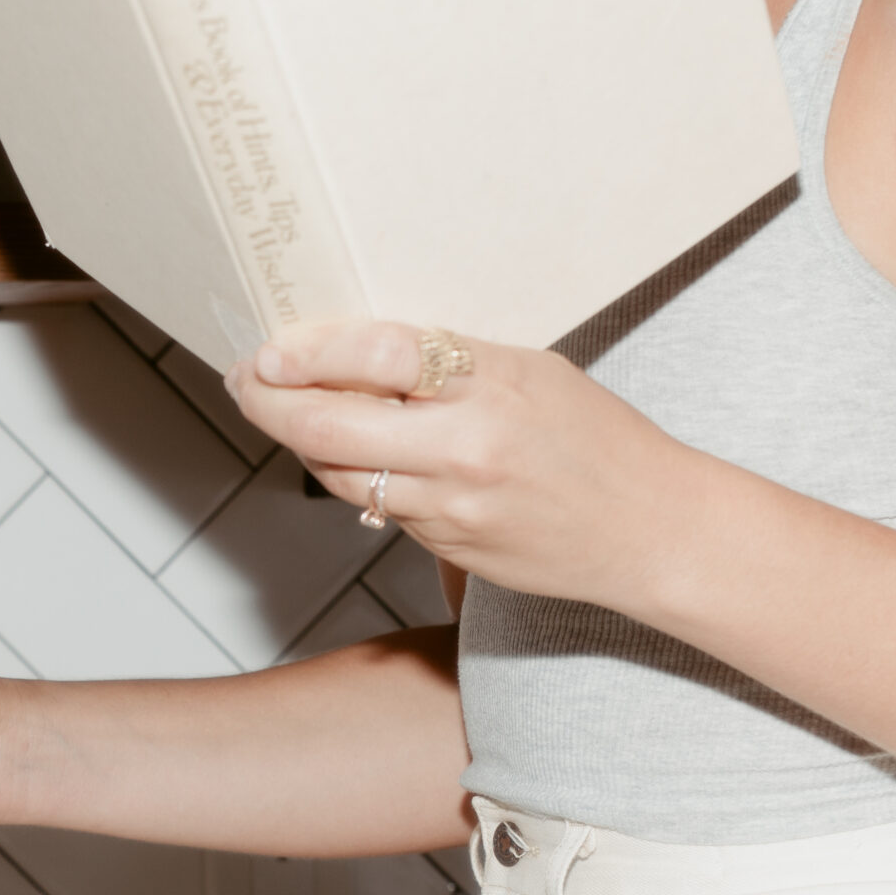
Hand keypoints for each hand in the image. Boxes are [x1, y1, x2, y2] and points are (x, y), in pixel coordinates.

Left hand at [228, 321, 705, 608]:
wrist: (650, 530)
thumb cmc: (595, 441)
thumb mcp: (531, 374)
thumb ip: (449, 364)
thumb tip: (357, 352)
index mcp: (492, 384)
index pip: (376, 355)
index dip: (308, 352)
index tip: (270, 349)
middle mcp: (465, 447)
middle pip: (329, 425)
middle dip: (269, 402)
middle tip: (245, 380)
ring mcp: (451, 504)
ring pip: (340, 472)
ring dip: (298, 440)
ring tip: (278, 408)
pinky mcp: (446, 545)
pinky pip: (376, 506)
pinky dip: (349, 474)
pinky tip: (342, 451)